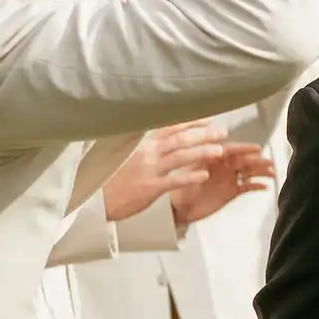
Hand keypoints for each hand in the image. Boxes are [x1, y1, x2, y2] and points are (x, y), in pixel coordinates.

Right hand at [102, 120, 225, 222]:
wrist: (95, 199)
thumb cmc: (111, 178)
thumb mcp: (126, 156)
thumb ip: (145, 146)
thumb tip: (164, 139)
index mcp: (142, 143)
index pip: (170, 127)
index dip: (191, 122)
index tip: (208, 119)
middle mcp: (147, 152)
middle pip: (180, 139)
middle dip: (203, 134)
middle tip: (222, 132)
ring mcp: (149, 169)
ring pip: (180, 156)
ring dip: (202, 152)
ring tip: (220, 151)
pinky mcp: (150, 188)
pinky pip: (175, 180)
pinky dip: (190, 176)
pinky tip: (204, 174)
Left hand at [171, 142, 273, 226]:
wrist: (176, 210)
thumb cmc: (178, 189)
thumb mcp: (187, 172)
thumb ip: (200, 160)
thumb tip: (215, 150)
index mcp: (212, 158)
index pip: (230, 150)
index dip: (244, 149)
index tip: (257, 148)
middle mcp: (222, 166)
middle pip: (242, 160)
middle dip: (256, 160)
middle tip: (269, 161)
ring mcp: (227, 179)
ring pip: (247, 172)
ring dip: (260, 172)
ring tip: (272, 173)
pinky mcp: (230, 192)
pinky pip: (246, 187)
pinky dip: (255, 186)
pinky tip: (265, 187)